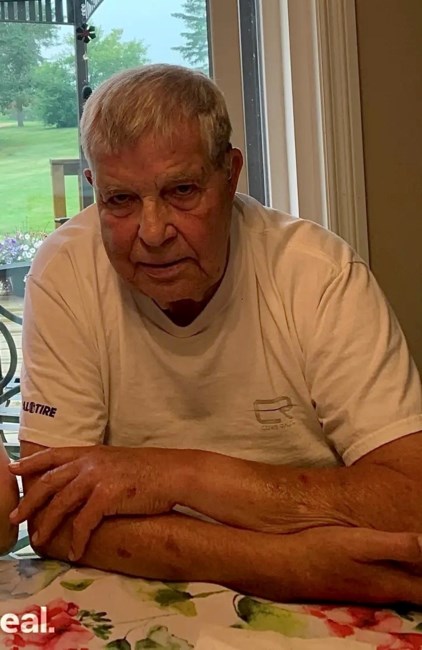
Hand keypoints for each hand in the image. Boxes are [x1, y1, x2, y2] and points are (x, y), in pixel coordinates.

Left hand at [9, 445, 181, 558]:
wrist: (174, 473)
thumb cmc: (151, 470)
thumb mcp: (117, 462)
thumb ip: (97, 468)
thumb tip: (82, 482)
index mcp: (92, 452)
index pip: (54, 454)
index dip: (32, 461)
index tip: (13, 468)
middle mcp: (90, 462)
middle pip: (50, 481)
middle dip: (30, 500)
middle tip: (15, 517)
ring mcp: (98, 477)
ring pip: (61, 503)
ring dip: (48, 524)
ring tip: (39, 539)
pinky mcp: (107, 496)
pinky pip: (83, 523)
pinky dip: (76, 540)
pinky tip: (74, 552)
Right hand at [293, 525, 421, 603]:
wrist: (288, 566)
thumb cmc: (324, 551)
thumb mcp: (360, 542)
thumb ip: (397, 545)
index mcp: (392, 583)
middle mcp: (387, 592)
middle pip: (420, 592)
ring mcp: (373, 590)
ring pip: (407, 588)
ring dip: (417, 575)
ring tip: (417, 556)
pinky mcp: (361, 583)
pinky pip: (393, 582)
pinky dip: (404, 573)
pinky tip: (400, 560)